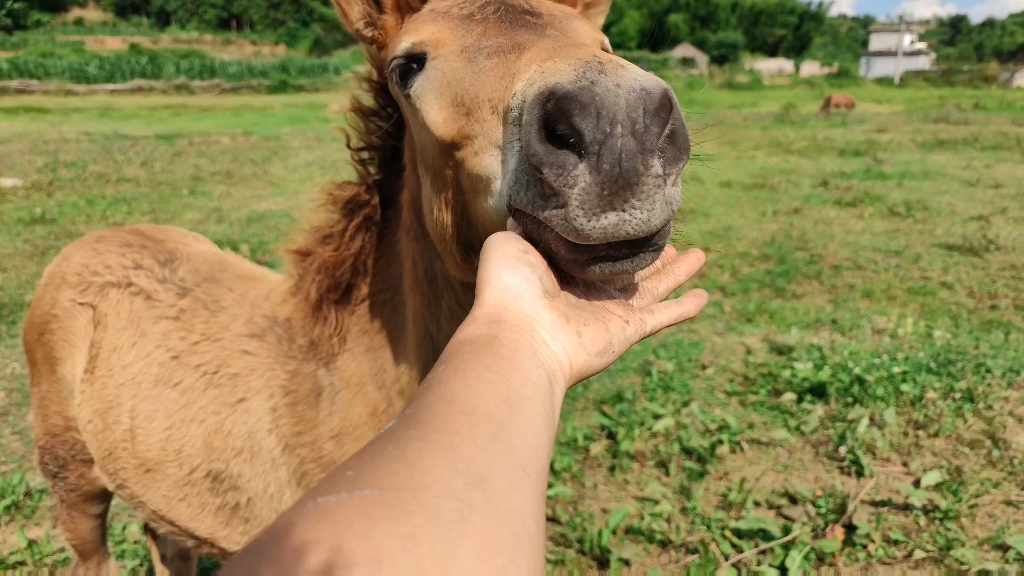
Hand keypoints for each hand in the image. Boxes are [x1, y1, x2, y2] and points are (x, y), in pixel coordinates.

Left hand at [469, 221, 707, 390]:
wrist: (519, 336)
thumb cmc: (508, 289)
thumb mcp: (508, 240)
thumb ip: (528, 224)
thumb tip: (535, 207)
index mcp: (560, 270)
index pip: (593, 248)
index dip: (612, 233)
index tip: (630, 213)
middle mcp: (586, 291)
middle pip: (629, 268)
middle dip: (650, 254)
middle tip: (671, 238)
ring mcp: (608, 312)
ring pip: (652, 288)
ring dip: (676, 273)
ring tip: (700, 255)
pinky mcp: (627, 329)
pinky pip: (663, 316)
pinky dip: (684, 308)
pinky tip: (704, 296)